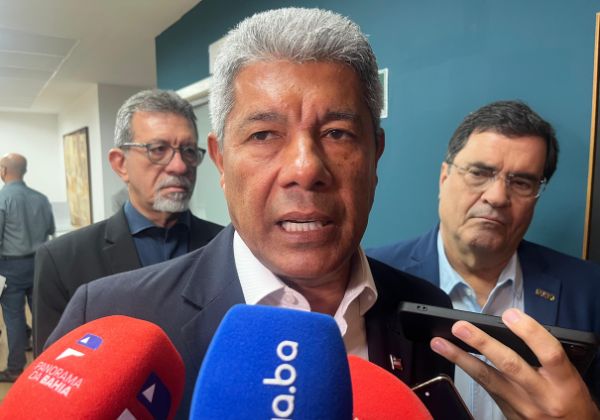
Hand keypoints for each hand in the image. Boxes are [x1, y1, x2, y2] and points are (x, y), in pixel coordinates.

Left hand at [430, 308, 598, 418]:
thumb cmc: (571, 399)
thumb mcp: (570, 376)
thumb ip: (546, 355)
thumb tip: (515, 325)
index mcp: (565, 382)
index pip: (550, 353)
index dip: (529, 332)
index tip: (510, 314)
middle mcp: (542, 396)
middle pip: (510, 365)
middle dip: (482, 344)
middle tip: (460, 327)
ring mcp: (523, 407)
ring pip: (488, 379)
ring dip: (460, 358)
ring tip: (440, 343)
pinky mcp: (508, 414)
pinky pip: (486, 388)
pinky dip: (468, 370)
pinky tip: (453, 357)